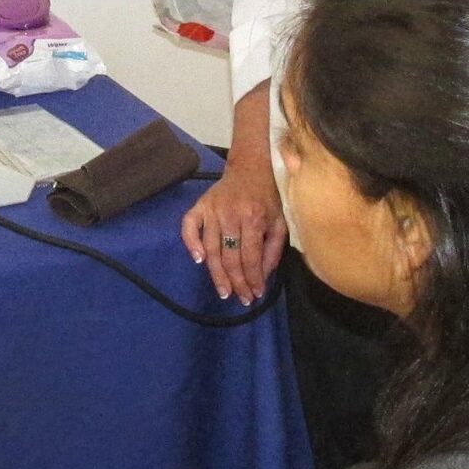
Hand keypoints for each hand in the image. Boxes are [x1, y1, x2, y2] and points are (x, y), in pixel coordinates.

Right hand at [180, 159, 286, 304]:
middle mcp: (230, 215)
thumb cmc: (268, 198)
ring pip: (211, 249)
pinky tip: (198, 260)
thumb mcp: (280, 223)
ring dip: (217, 274)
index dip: (252, 280)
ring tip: (224, 292)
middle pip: (229, 258)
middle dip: (236, 283)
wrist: (250, 168)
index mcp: (253, 219)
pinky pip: (189, 227)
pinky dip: (190, 244)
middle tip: (240, 299)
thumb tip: (261, 277)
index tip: (256, 295)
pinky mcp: (199, 206)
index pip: (250, 258)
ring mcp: (212, 211)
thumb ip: (272, 251)